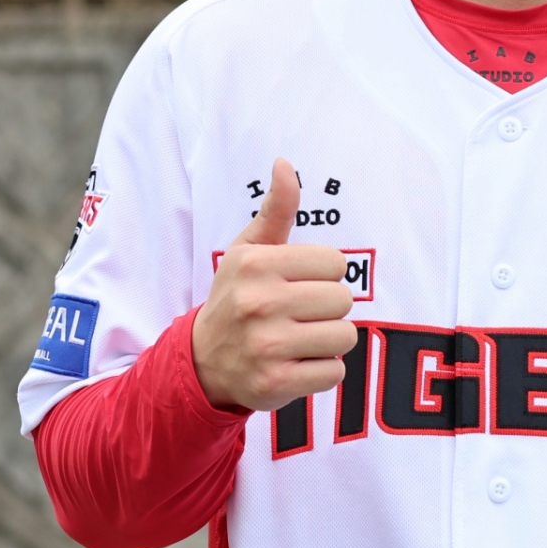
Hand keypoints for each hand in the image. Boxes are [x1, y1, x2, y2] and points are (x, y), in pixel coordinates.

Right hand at [192, 158, 356, 411]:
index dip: (324, 274)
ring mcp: (267, 346)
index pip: (335, 263)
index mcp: (256, 265)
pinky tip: (296, 363)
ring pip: (344, 336)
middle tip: (299, 314)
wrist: (202, 361)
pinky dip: (322, 370)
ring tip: (300, 338)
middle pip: (343, 300)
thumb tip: (285, 163)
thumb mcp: (249, 249)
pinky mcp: (275, 383)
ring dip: (329, 340)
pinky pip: (334, 372)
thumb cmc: (237, 296)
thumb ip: (276, 210)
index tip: (300, 283)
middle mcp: (259, 303)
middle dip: (328, 308)